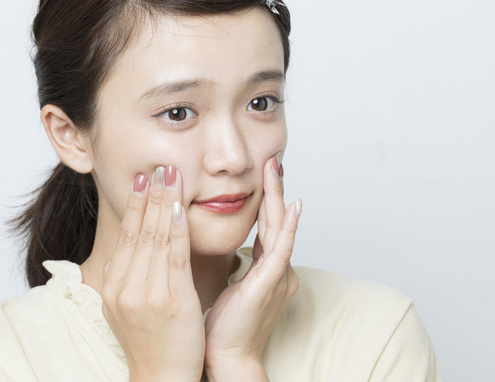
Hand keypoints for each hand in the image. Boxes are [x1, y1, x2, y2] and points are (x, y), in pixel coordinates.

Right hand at [101, 165, 204, 381]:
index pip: (127, 235)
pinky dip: (178, 230)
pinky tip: (181, 208)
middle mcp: (126, 287)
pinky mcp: (172, 301)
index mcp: (115, 286)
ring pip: (157, 238)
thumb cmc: (150, 341)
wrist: (161, 378)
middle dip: (151, 195)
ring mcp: (147, 294)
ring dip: (164, 203)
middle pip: (140, 231)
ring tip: (171, 175)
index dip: (136, 204)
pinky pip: (175, 257)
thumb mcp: (128, 305)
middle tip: (159, 166)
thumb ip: (131, 273)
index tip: (143, 179)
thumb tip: (136, 242)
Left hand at [203, 154, 301, 370]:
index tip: (261, 174)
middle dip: (273, 190)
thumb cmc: (226, 326)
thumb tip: (236, 249)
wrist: (228, 357)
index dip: (266, 200)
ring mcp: (277, 276)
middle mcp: (278, 270)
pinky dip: (286, 227)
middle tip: (270, 160)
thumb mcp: (233, 286)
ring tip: (276, 169)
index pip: (267, 228)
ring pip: (278, 228)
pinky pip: (280, 250)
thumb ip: (239, 266)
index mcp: (267, 270)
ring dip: (278, 197)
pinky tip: (292, 207)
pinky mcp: (269, 284)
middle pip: (275, 221)